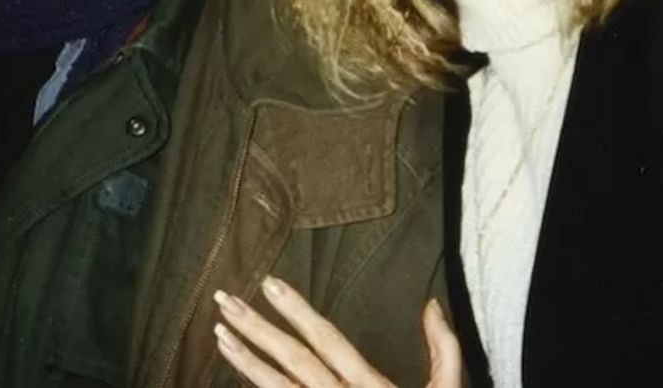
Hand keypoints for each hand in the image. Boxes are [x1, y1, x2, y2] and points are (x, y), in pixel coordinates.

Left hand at [213, 275, 461, 387]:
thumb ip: (443, 349)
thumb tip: (431, 304)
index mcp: (371, 386)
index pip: (326, 340)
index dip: (297, 311)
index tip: (269, 284)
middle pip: (293, 359)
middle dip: (257, 327)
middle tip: (225, 299)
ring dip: (245, 361)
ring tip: (219, 334)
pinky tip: (235, 374)